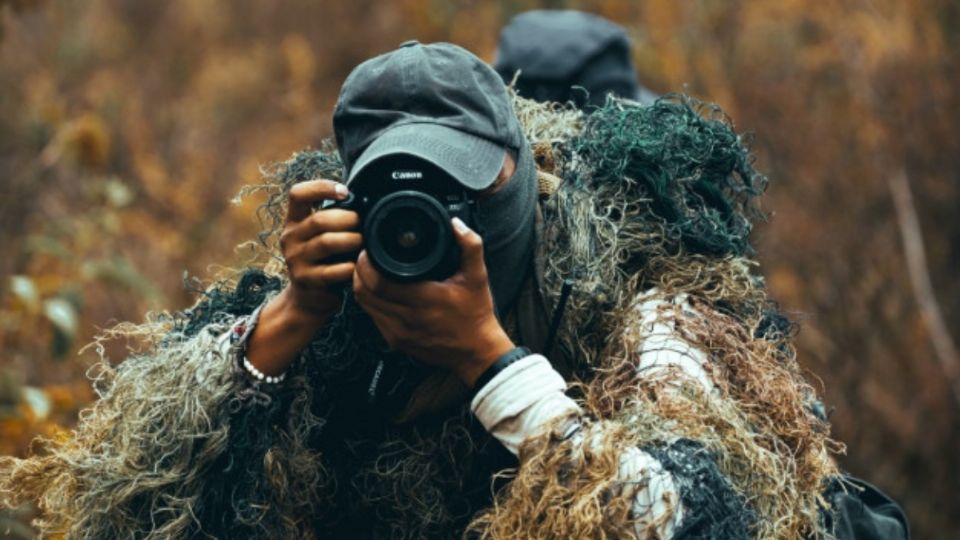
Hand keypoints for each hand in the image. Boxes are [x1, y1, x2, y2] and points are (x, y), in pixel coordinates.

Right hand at [279, 179, 361, 320]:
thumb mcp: (323, 236)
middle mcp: (290, 237)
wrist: (309, 298)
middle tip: (362, 225)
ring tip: (361, 244)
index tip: (345, 192)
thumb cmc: (324, 261)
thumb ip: (335, 219)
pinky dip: (349, 267)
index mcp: (294, 221)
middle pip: (319, 220)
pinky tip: (356, 267)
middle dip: (348, 220)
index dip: (321, 187)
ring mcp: (295, 259)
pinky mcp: (305, 279)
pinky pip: (332, 270)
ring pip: (326, 242)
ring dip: (351, 241)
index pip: (298, 194)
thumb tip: (365, 203)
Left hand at [352, 217, 514, 386]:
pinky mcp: (396, 342)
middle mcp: (407, 318)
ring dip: (362, 287)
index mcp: (424, 299)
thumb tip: (457, 225)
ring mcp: (399, 333)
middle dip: (359, 271)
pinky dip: (371, 303)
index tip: (369, 250)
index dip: (366, 263)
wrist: (476, 351)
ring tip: (368, 272)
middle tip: (364, 258)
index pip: (377, 281)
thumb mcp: (477, 277)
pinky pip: (373, 318)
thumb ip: (470, 246)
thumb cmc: (475, 315)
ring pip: (365, 306)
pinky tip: (378, 293)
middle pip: (364, 292)